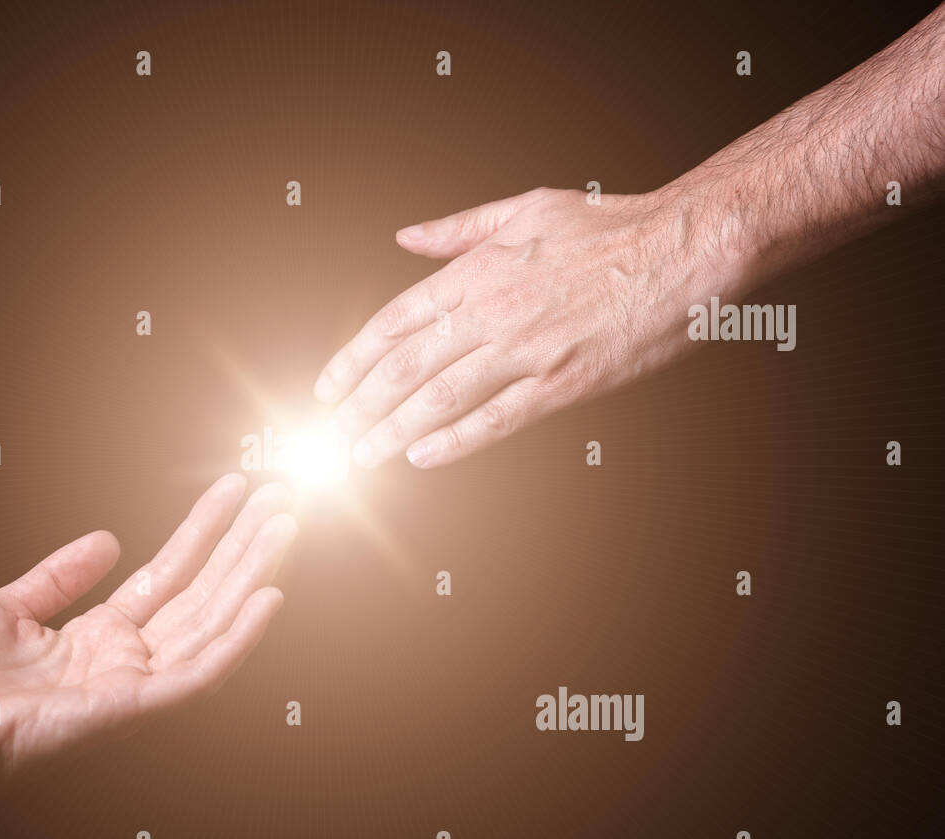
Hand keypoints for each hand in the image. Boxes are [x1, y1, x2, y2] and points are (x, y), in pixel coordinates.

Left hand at [0, 474, 296, 797]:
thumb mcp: (8, 608)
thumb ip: (60, 576)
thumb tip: (108, 539)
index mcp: (101, 637)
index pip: (170, 574)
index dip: (203, 531)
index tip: (233, 492)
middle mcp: (128, 660)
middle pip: (202, 592)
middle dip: (242, 544)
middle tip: (280, 496)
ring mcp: (136, 684)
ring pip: (211, 621)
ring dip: (252, 573)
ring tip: (284, 526)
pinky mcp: (135, 707)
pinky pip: (200, 672)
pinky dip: (239, 638)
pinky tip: (269, 597)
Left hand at [313, 186, 732, 468]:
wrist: (683, 247)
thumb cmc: (607, 225)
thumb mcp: (523, 208)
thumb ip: (458, 230)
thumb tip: (406, 237)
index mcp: (477, 271)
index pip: (395, 321)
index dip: (354, 359)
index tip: (329, 388)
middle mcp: (491, 311)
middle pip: (406, 366)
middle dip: (361, 405)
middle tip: (332, 434)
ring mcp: (525, 350)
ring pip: (440, 397)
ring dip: (393, 430)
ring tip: (361, 455)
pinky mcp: (563, 382)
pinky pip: (496, 418)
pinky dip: (455, 440)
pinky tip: (422, 458)